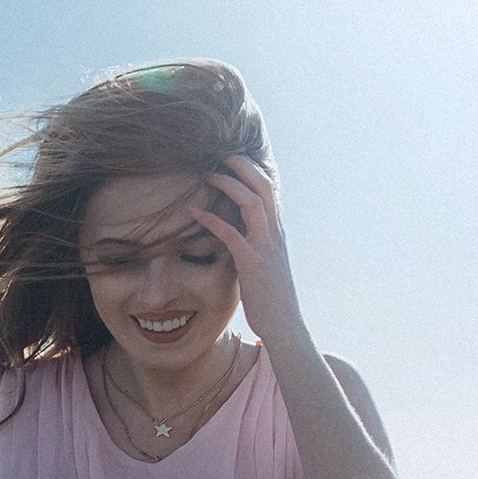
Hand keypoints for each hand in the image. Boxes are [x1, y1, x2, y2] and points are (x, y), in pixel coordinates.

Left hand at [191, 153, 305, 338]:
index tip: (233, 159)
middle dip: (242, 166)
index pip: (269, 190)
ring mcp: (265, 247)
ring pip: (251, 203)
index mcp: (277, 232)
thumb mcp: (264, 265)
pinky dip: (211, 219)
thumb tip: (236, 237)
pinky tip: (193, 212)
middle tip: (220, 153)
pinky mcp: (252, 263)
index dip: (252, 170)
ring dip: (228, 185)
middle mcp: (275, 234)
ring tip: (207, 175)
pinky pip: (231, 233)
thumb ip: (253, 247)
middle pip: (263, 186)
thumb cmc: (270, 298)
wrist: (284, 325)